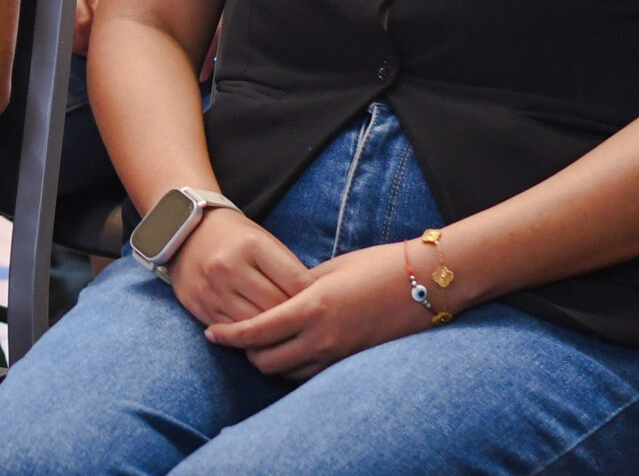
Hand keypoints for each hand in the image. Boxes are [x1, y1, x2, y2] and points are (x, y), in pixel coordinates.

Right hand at [162, 205, 309, 329]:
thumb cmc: (235, 237)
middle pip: (277, 308)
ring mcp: (213, 289)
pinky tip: (261, 338)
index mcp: (252, 245)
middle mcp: (230, 267)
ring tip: (288, 336)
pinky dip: (249, 339)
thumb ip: (286, 269)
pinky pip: (232, 333)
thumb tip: (312, 302)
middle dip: (296, 319)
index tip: (323, 306)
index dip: (315, 298)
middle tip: (310, 327)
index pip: (297, 283)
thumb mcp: (263, 240)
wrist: (184, 231)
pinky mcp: (200, 305)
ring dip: (273, 334)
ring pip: (255, 326)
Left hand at [206, 242, 423, 379]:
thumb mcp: (330, 269)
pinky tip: (293, 351)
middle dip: (246, 352)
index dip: (228, 336)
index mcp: (311, 307)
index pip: (256, 332)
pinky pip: (313, 374)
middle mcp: (323, 338)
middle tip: (237, 337)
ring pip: (289, 374)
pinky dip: (296, 367)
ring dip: (271, 362)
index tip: (211, 333)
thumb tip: (275, 298)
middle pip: (266, 362)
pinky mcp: (355, 361)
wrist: (427, 282)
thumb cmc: (377, 265)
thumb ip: (298, 287)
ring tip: (261, 344)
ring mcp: (340, 354)